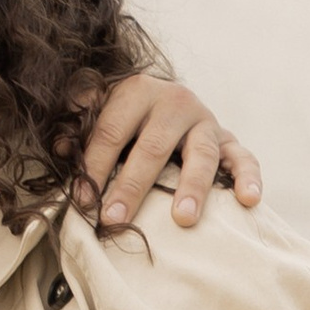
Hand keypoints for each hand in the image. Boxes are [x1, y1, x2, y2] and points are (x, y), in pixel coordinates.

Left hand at [80, 73, 262, 231]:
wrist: (168, 101)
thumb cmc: (127, 117)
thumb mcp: (101, 110)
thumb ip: (80, 124)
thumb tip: (60, 147)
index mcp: (137, 91)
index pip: (111, 130)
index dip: (94, 166)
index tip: (82, 201)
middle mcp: (175, 101)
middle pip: (153, 146)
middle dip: (132, 186)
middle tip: (116, 219)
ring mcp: (205, 120)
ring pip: (201, 153)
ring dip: (191, 187)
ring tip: (181, 219)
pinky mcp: (229, 139)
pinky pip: (244, 157)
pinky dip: (249, 177)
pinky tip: (249, 200)